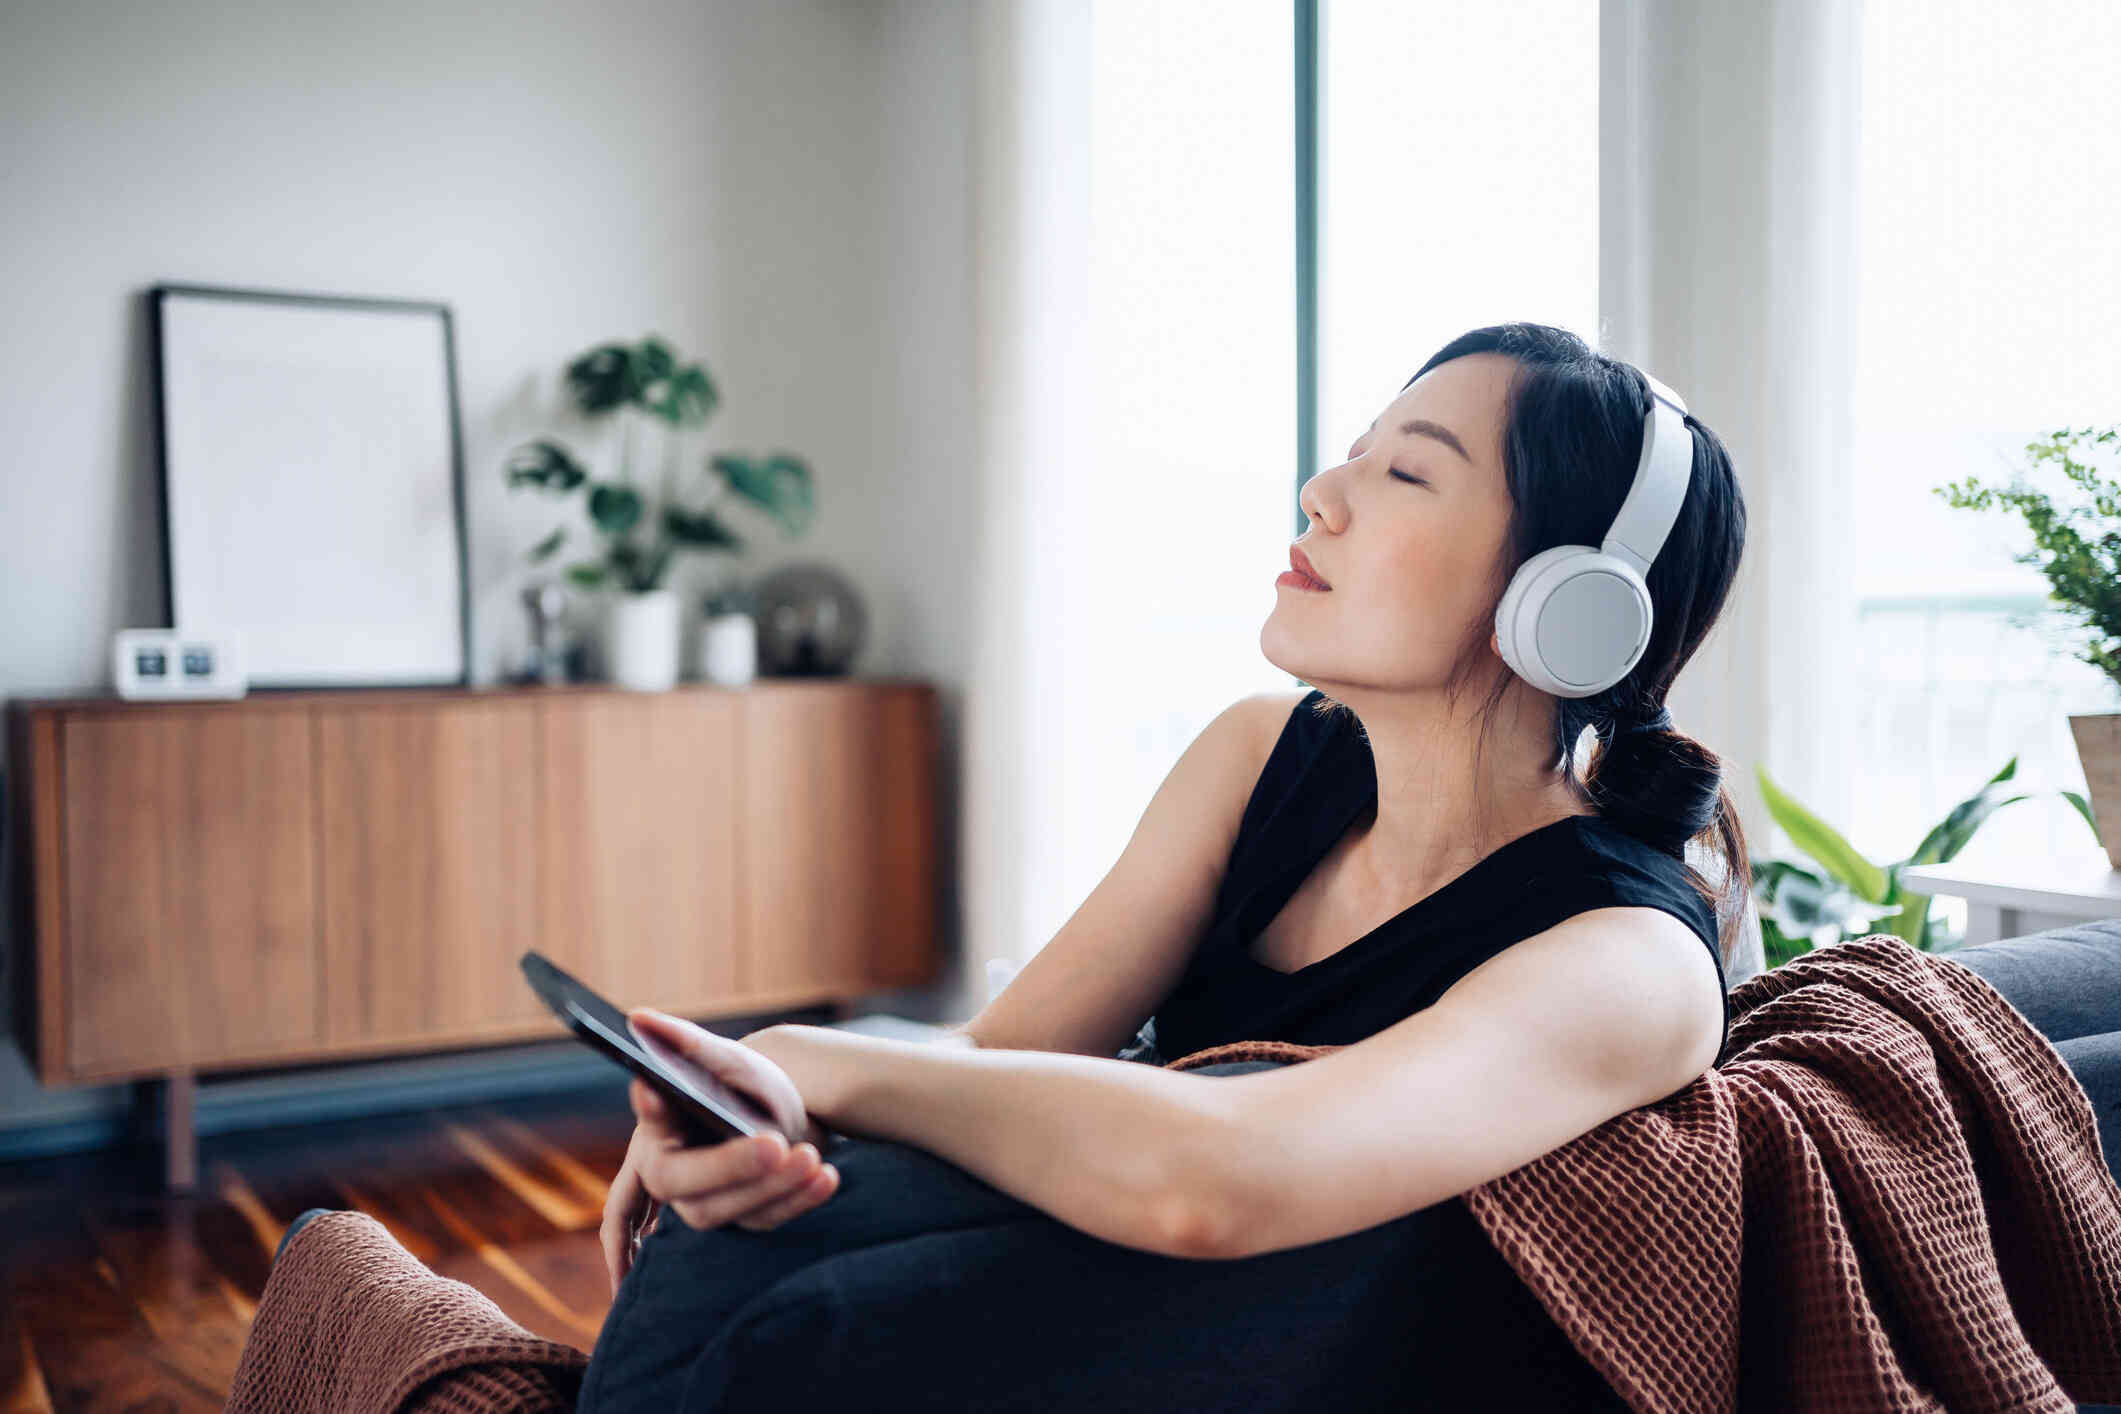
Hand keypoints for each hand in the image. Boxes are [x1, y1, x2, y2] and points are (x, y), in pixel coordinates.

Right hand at [599, 1011, 840, 1294]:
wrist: (784, 1110)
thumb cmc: (744, 1083)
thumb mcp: (725, 1060)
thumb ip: (686, 1043)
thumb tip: (640, 1018)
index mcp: (658, 1129)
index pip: (646, 1120)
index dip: (649, 1112)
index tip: (655, 1089)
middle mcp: (672, 1173)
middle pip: (683, 1182)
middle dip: (730, 1165)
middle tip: (774, 1143)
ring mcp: (706, 1202)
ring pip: (728, 1209)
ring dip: (774, 1184)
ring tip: (811, 1157)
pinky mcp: (745, 1217)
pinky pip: (768, 1218)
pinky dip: (799, 1198)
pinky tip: (826, 1177)